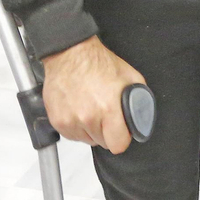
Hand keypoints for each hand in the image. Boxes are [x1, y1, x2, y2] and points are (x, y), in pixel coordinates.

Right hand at [40, 35, 145, 152]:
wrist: (70, 54)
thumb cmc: (97, 62)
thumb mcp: (130, 77)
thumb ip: (139, 100)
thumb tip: (143, 116)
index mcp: (108, 109)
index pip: (118, 145)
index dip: (122, 138)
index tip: (121, 132)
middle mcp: (87, 117)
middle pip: (102, 143)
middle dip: (107, 132)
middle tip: (105, 114)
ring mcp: (70, 121)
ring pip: (86, 140)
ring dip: (91, 129)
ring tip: (91, 109)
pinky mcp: (57, 121)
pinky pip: (72, 135)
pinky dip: (77, 126)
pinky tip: (79, 110)